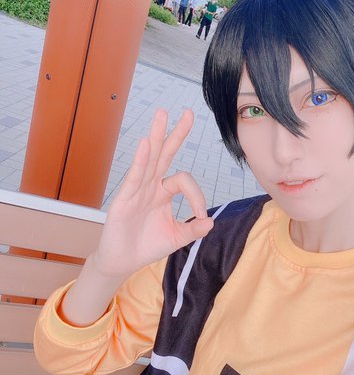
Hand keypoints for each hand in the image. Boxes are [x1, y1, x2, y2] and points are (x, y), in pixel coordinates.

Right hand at [91, 109, 213, 278]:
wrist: (122, 261)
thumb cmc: (147, 245)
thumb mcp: (176, 237)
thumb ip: (193, 229)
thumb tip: (211, 221)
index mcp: (163, 192)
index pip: (184, 181)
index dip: (197, 196)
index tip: (200, 216)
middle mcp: (150, 185)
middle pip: (165, 154)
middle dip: (176, 133)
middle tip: (187, 112)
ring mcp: (137, 190)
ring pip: (149, 158)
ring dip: (157, 136)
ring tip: (163, 114)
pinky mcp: (124, 199)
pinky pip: (134, 176)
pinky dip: (141, 159)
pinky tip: (147, 143)